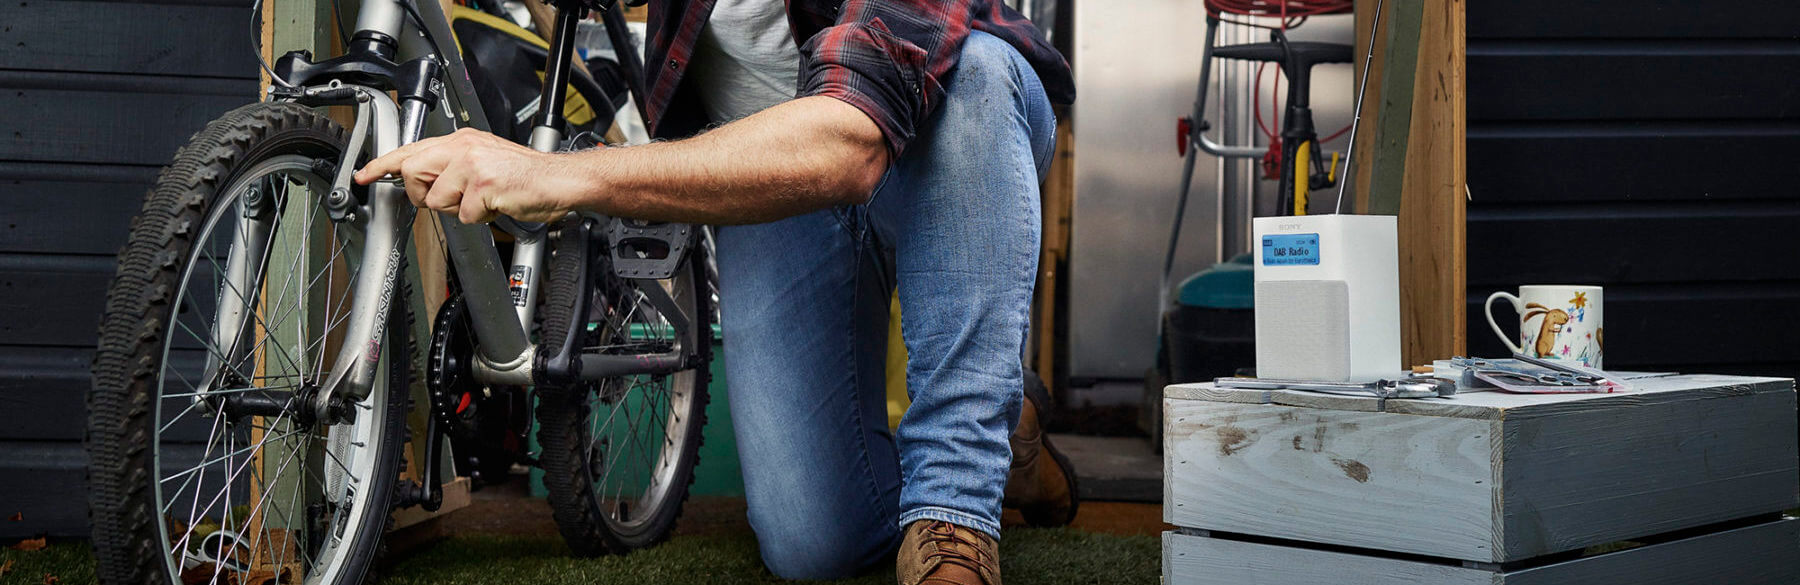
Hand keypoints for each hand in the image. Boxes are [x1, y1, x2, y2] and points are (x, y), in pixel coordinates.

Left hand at [354, 128, 573, 223]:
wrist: (559, 180)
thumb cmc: (525, 177)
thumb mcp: (484, 161)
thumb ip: (452, 166)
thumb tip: (424, 180)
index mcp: (462, 140)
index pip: (410, 149)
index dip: (382, 165)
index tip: (364, 175)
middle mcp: (464, 148)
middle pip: (413, 172)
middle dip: (424, 194)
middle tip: (449, 199)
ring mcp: (473, 165)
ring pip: (437, 199)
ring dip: (458, 209)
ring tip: (482, 201)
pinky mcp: (483, 185)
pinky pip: (464, 214)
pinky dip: (480, 218)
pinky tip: (495, 207)